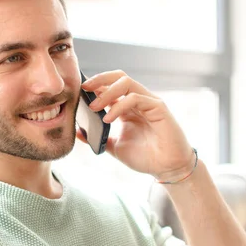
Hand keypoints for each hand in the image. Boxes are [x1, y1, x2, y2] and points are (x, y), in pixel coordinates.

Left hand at [79, 70, 193, 179]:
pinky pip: (136, 98)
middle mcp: (138, 100)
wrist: (166, 168)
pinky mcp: (158, 107)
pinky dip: (119, 106)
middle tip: (84, 88)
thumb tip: (78, 132)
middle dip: (99, 79)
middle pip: (118, 77)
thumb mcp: (115, 147)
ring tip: (94, 107)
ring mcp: (149, 102)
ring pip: (126, 83)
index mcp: (127, 107)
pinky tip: (108, 118)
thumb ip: (99, 138)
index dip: (94, 85)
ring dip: (107, 92)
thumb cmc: (145, 157)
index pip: (110, 86)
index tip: (78, 91)